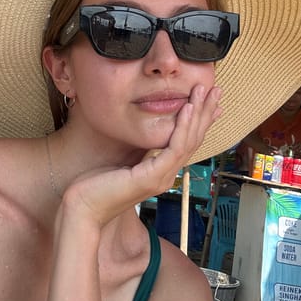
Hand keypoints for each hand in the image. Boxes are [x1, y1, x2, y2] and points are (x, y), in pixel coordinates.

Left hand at [62, 85, 221, 227]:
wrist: (84, 210)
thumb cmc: (97, 188)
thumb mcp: (123, 161)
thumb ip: (139, 150)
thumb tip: (147, 135)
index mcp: (161, 172)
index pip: (187, 142)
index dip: (199, 121)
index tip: (209, 102)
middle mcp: (166, 175)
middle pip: (194, 139)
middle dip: (205, 112)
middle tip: (216, 89)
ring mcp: (162, 177)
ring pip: (189, 140)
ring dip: (199, 113)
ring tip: (206, 91)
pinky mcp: (152, 177)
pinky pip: (174, 147)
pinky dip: (182, 126)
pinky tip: (187, 108)